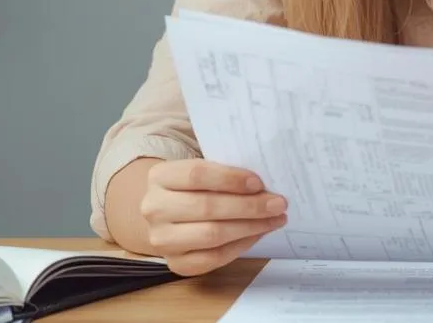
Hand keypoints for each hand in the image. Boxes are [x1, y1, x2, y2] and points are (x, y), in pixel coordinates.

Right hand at [140, 159, 286, 275]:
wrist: (167, 213)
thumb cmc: (194, 186)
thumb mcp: (202, 169)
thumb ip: (225, 172)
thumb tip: (265, 185)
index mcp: (160, 176)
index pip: (196, 174)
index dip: (230, 179)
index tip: (259, 183)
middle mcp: (154, 208)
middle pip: (207, 207)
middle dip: (249, 206)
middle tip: (278, 203)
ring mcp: (161, 239)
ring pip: (212, 235)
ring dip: (250, 227)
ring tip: (275, 219)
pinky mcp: (175, 264)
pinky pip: (213, 258)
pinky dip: (240, 246)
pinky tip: (258, 233)